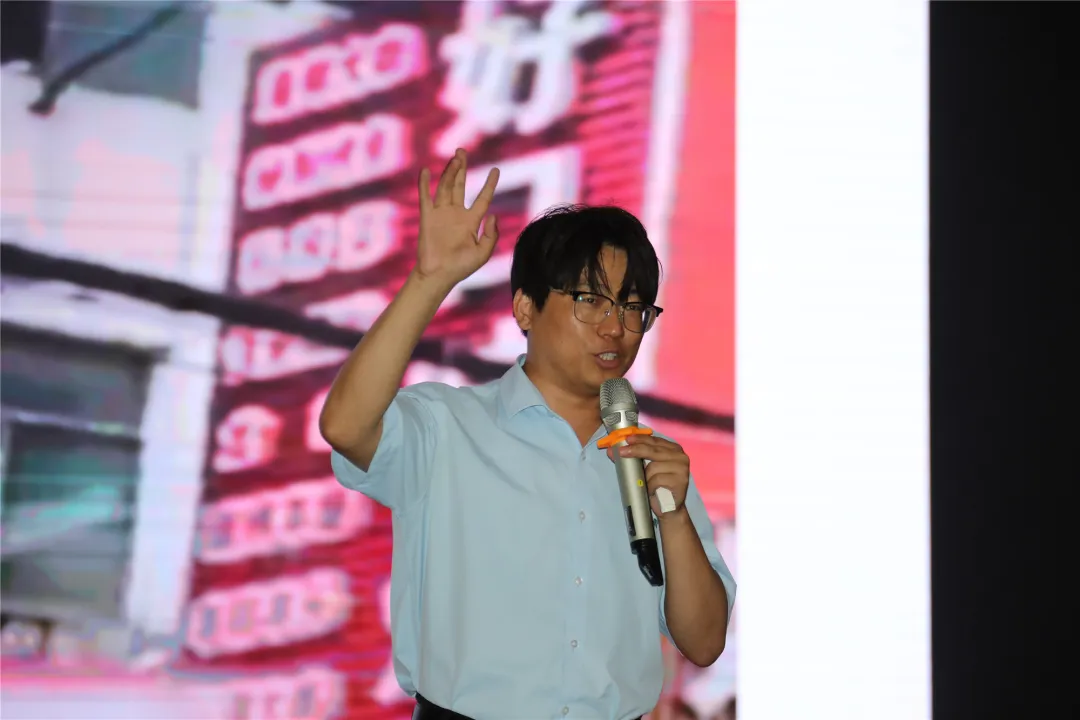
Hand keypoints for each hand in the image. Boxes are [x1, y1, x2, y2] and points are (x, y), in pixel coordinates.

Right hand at [415, 148, 500, 288]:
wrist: (439, 275)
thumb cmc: (461, 267)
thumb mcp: (483, 253)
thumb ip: (491, 235)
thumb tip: (492, 215)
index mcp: (471, 221)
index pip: (483, 198)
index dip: (489, 184)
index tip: (495, 170)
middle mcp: (456, 214)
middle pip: (460, 185)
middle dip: (461, 168)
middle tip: (461, 151)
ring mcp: (441, 214)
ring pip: (445, 187)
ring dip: (449, 172)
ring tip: (454, 157)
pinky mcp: (427, 218)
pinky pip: (425, 198)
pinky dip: (425, 184)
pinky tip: (426, 171)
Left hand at [608, 434, 691, 520]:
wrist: (669, 508)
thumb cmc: (657, 486)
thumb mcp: (645, 469)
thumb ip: (634, 457)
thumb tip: (612, 450)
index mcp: (673, 449)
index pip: (654, 441)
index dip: (640, 439)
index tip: (626, 439)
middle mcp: (680, 456)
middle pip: (653, 450)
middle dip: (635, 450)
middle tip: (621, 452)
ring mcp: (682, 468)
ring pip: (653, 466)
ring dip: (645, 477)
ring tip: (645, 484)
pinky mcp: (681, 481)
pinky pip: (657, 480)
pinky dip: (650, 486)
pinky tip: (651, 491)